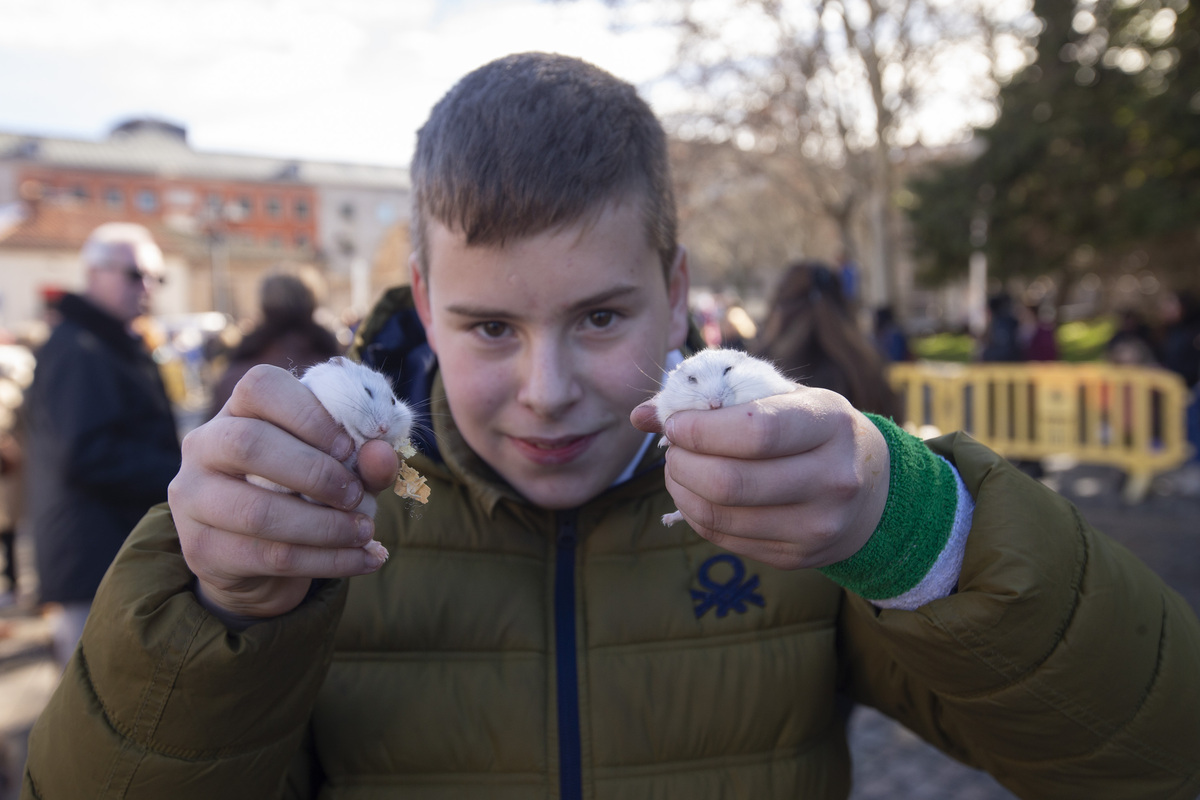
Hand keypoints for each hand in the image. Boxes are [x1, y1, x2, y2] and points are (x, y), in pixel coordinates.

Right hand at [169, 365, 399, 619]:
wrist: (257, 558)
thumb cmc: (304, 491)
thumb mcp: (341, 467)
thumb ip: (365, 456)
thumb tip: (383, 454)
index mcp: (239, 409)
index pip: (262, 386)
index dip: (310, 414)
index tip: (350, 447)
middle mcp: (204, 445)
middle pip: (249, 443)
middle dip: (316, 472)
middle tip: (357, 495)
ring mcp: (194, 499)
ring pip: (258, 512)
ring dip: (326, 526)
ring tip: (366, 531)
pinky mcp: (201, 549)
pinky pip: (269, 557)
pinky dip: (328, 561)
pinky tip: (364, 559)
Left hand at [630, 387, 888, 569]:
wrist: (873, 490)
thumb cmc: (813, 431)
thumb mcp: (782, 399)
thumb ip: (716, 399)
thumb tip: (641, 414)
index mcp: (830, 424)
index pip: (755, 431)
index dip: (701, 429)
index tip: (677, 424)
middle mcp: (832, 478)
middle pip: (730, 482)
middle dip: (683, 463)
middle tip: (673, 449)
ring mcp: (818, 525)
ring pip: (722, 516)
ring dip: (681, 490)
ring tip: (679, 469)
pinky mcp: (799, 557)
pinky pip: (726, 539)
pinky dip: (696, 515)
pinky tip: (696, 494)